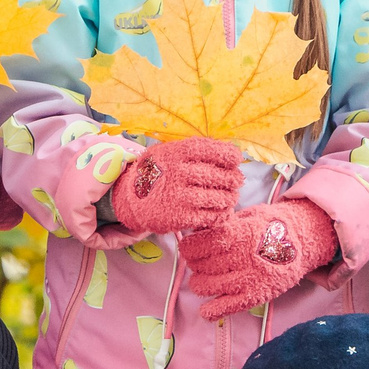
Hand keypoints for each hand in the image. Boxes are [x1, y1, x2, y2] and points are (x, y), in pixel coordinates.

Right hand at [108, 137, 243, 235]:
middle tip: (237, 180)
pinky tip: (221, 209)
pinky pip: (211, 216)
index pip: (211, 151)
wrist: (132, 199)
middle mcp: (178, 173)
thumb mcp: (169, 152)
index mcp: (176, 153)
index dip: (228, 155)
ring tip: (231, 196)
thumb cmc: (159, 172)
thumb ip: (195, 150)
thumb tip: (232, 153)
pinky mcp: (181, 217)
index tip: (236, 159)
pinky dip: (221, 213)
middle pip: (220, 176)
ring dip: (230, 197)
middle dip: (234, 179)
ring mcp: (180, 197)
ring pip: (219, 198)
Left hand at [183, 200, 338, 318]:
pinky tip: (206, 309)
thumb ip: (224, 223)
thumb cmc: (270, 227)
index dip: (190, 247)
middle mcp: (244, 256)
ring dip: (198, 284)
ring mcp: (250, 278)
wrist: (303, 241)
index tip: (189, 247)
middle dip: (195, 264)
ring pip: (207, 286)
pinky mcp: (255, 296)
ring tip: (203, 279)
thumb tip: (196, 230)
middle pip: (202, 265)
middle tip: (198, 263)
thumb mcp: (249, 215)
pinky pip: (226, 307)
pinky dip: (211, 311)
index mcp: (241, 233)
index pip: (203, 243)